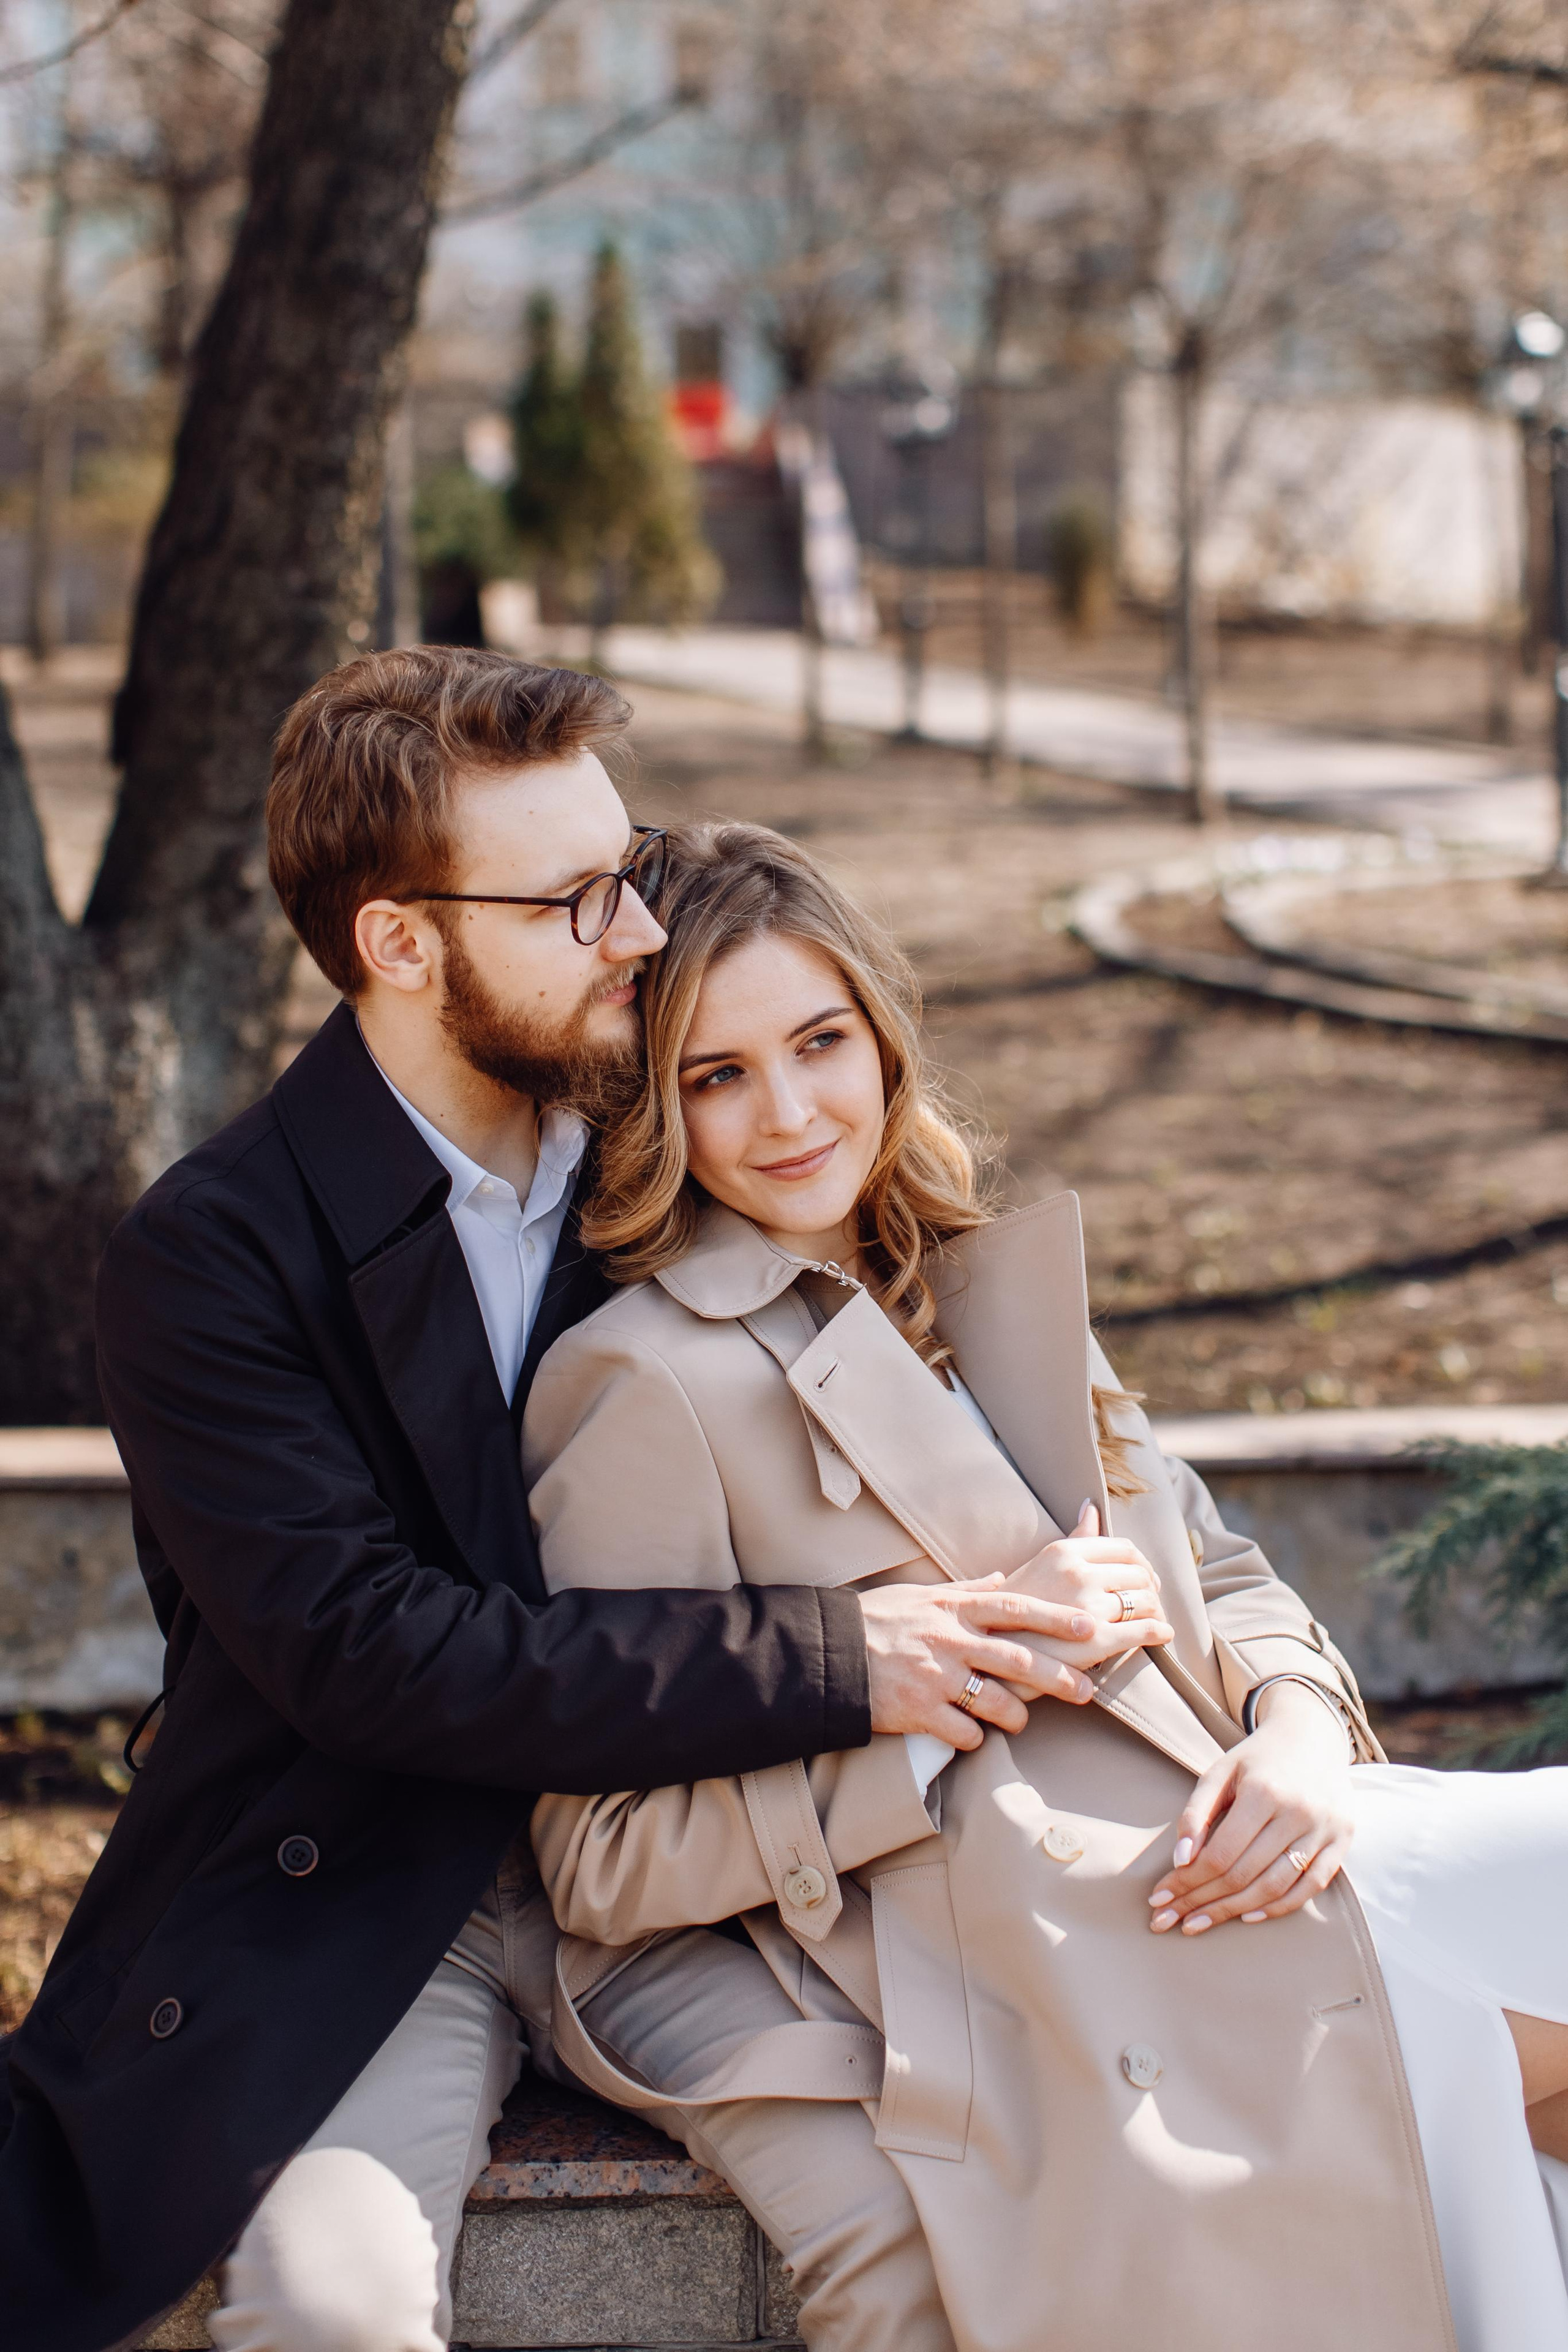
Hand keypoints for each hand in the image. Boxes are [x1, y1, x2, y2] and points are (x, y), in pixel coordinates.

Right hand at [861, 1579, 1101, 1748]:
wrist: (829, 1654)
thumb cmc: (877, 1620)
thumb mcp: (921, 1594)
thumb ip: (966, 1590)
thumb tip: (1002, 1578)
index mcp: (954, 1609)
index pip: (1015, 1608)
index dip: (1055, 1618)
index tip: (1089, 1625)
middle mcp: (951, 1641)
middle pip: (1019, 1660)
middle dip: (1059, 1677)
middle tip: (1086, 1690)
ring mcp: (937, 1678)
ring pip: (998, 1704)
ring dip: (1016, 1717)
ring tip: (1019, 1721)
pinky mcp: (920, 1712)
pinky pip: (965, 1733)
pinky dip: (974, 1737)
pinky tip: (970, 1734)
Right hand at [1005, 1503, 1171, 1666]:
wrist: (991, 1652)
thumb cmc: (1012, 1608)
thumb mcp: (1039, 1563)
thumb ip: (1073, 1536)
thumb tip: (1091, 1505)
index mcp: (1064, 1552)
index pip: (1124, 1548)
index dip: (1142, 1564)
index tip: (1143, 1577)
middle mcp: (1078, 1575)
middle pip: (1139, 1574)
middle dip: (1152, 1588)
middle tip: (1151, 1600)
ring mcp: (1088, 1608)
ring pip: (1144, 1601)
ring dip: (1157, 1611)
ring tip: (1155, 1619)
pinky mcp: (1097, 1640)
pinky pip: (1143, 1630)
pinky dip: (1159, 1632)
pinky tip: (1163, 1634)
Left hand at [1147, 1680, 1353, 1936]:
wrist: (1312, 1738)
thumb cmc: (1256, 1761)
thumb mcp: (1219, 1773)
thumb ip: (1196, 1813)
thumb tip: (1181, 1860)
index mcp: (1264, 1791)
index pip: (1221, 1853)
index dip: (1188, 1881)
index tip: (1160, 1898)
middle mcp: (1298, 1812)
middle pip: (1244, 1874)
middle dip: (1202, 1901)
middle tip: (1170, 1919)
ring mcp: (1324, 1830)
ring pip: (1275, 1887)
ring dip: (1233, 1912)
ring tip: (1199, 1923)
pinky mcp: (1341, 1842)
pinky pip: (1310, 1887)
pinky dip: (1279, 1908)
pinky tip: (1247, 1916)